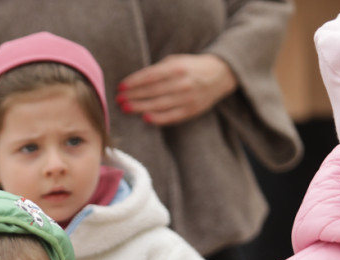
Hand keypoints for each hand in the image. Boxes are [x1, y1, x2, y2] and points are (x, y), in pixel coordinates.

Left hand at [116, 54, 237, 125]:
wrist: (220, 74)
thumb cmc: (191, 67)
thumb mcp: (176, 61)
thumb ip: (158, 70)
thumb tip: (134, 81)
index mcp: (177, 68)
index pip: (150, 76)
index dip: (134, 82)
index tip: (120, 87)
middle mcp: (182, 83)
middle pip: (152, 91)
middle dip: (133, 96)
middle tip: (118, 100)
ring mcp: (187, 98)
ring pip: (159, 104)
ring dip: (140, 107)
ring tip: (126, 108)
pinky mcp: (191, 110)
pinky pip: (171, 116)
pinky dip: (158, 118)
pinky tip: (145, 118)